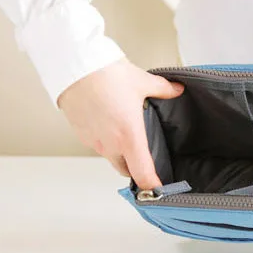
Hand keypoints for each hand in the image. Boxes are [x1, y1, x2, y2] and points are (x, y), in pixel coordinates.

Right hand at [58, 58, 183, 189]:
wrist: (74, 64)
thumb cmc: (106, 74)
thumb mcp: (143, 81)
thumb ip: (164, 89)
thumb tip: (177, 90)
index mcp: (130, 137)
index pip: (142, 175)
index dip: (152, 186)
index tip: (160, 188)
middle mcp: (110, 144)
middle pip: (126, 170)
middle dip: (136, 168)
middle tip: (146, 157)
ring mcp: (93, 140)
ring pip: (110, 157)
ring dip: (120, 152)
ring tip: (127, 133)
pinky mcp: (81, 133)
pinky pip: (96, 145)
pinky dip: (105, 140)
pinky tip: (110, 123)